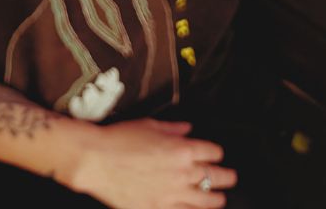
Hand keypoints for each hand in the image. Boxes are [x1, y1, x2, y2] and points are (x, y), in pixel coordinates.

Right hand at [63, 119, 236, 208]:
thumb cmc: (118, 140)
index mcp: (181, 149)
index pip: (212, 152)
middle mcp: (182, 174)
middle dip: (226, 176)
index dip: (216, 152)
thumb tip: (187, 129)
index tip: (217, 154)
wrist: (95, 160)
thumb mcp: (148, 125)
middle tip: (230, 177)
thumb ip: (173, 129)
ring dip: (216, 199)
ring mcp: (171, 195)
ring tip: (220, 199)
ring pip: (205, 201)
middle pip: (215, 177)